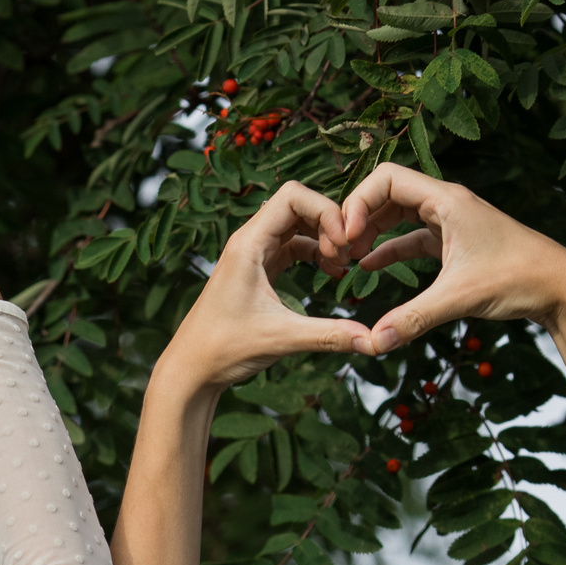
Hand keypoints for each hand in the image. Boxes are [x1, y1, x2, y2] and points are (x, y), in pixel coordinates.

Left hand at [159, 183, 371, 390]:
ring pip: (296, 226)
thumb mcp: (282, 338)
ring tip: (341, 266)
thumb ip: (329, 335)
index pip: (292, 196)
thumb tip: (374, 341)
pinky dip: (313, 253)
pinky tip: (330, 272)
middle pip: (298, 206)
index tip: (343, 244)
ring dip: (323, 238)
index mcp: (248, 244)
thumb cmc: (223, 348)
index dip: (326, 210)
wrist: (191, 368)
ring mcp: (252, 255)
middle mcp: (249, 242)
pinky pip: (291, 246)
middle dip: (329, 224)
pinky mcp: (257, 270)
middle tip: (348, 256)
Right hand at [331, 164, 565, 355]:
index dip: (358, 202)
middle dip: (359, 216)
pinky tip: (370, 266)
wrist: (563, 287)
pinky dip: (390, 247)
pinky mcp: (458, 241)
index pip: (387, 178)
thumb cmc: (519, 279)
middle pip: (388, 192)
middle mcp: (448, 203)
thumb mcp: (460, 297)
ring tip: (349, 256)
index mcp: (447, 200)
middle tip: (340, 248)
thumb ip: (413, 318)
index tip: (347, 237)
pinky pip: (413, 236)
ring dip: (373, 231)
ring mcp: (453, 221)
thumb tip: (374, 343)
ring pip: (400, 214)